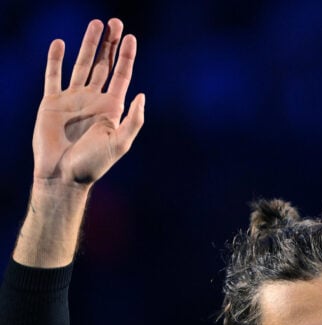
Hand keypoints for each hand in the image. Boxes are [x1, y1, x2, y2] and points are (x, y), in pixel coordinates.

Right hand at [32, 18, 143, 185]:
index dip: (126, 56)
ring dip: (88, 45)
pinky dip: (55, 59)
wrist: (63, 175)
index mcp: (112, 108)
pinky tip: (59, 43)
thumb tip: (141, 94)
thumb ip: (133, 120)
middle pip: (104, 65)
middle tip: (115, 22)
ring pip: (81, 64)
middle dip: (110, 44)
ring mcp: (73, 99)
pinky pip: (53, 75)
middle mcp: (93, 100)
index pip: (121, 75)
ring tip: (96, 24)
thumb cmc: (93, 164)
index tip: (131, 37)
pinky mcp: (52, 102)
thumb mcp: (120, 143)